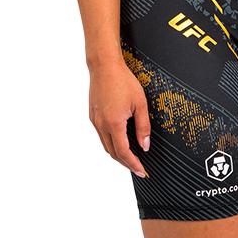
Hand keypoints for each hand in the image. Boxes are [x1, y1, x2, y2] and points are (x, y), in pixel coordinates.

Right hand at [88, 60, 149, 176]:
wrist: (104, 66)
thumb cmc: (123, 81)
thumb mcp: (140, 104)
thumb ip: (143, 127)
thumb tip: (145, 146)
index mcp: (114, 123)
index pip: (123, 152)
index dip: (133, 164)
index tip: (142, 171)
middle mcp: (101, 124)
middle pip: (113, 153)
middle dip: (126, 163)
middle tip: (138, 168)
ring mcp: (95, 121)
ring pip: (106, 146)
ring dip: (118, 155)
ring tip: (131, 159)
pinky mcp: (93, 116)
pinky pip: (102, 136)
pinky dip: (111, 144)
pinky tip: (120, 143)